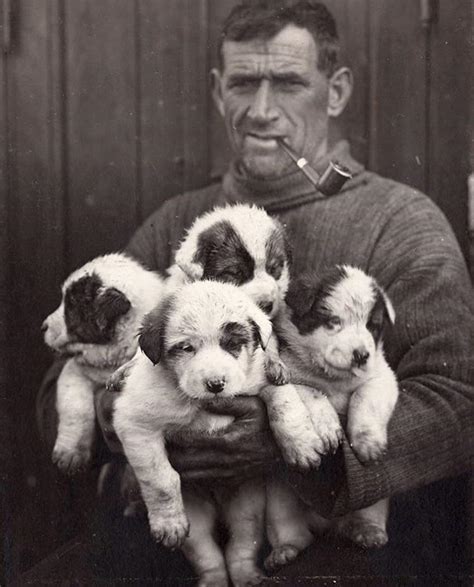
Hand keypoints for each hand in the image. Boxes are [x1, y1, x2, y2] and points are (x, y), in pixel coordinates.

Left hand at [167, 396, 281, 481]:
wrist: (288, 449)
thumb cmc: (269, 422)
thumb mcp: (253, 405)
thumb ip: (227, 402)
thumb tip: (203, 398)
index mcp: (227, 440)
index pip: (191, 440)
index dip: (173, 437)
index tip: (161, 430)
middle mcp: (225, 461)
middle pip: (186, 463)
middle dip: (168, 457)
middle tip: (154, 448)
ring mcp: (228, 473)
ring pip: (193, 476)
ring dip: (176, 469)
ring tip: (161, 460)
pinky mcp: (232, 480)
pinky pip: (205, 482)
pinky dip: (191, 477)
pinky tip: (181, 469)